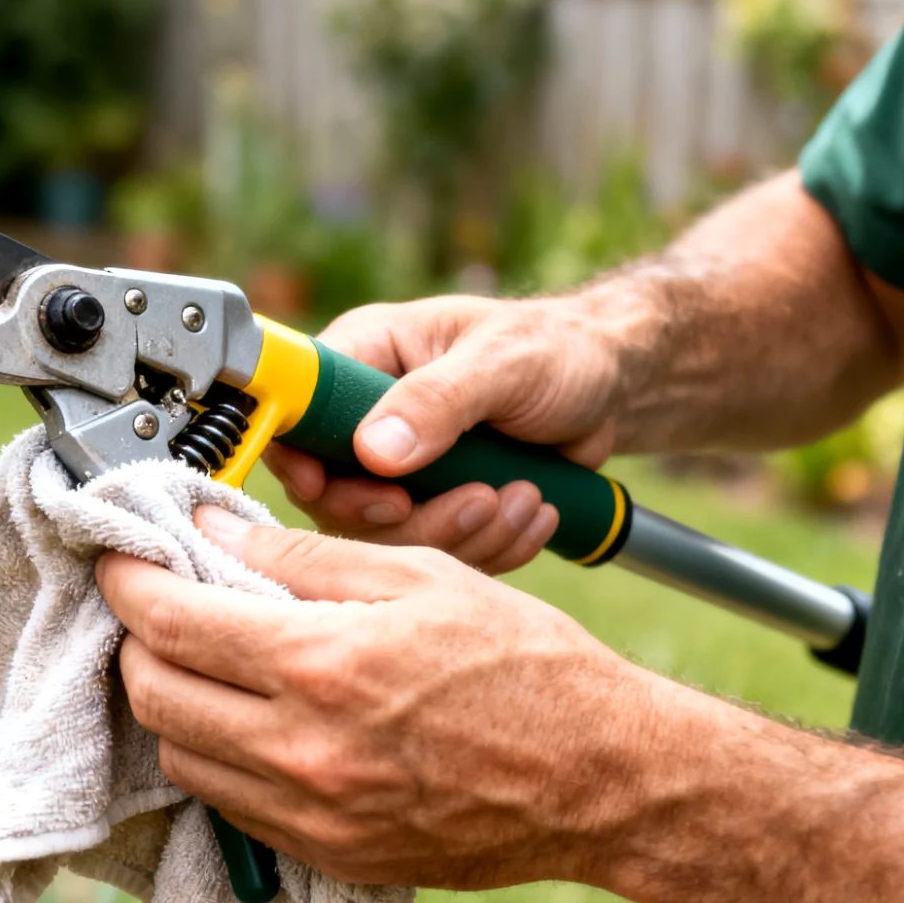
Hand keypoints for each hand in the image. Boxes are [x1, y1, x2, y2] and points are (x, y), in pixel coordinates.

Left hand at [95, 505, 671, 888]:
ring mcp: (311, 813)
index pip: (171, 620)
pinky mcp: (328, 853)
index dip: (128, 578)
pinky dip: (218, 754)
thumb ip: (306, 559)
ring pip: (181, 755)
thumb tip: (217, 534)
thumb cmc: (527, 665)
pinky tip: (253, 718)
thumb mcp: (424, 575)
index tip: (122, 555)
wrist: (598, 778)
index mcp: (323, 663)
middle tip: (161, 602)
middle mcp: (303, 749)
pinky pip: (230, 804)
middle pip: (153, 693)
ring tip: (210, 660)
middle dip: (138, 639)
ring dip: (173, 700)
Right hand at [264, 294, 622, 573]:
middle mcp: (365, 419)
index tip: (367, 497)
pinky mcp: (435, 508)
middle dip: (410, 519)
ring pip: (388, 540)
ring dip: (464, 535)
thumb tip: (373, 451)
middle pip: (336, 500)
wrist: (608, 386)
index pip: (295, 420)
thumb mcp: (501, 361)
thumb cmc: (553, 347)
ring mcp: (399, 470)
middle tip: (477, 502)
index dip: (309, 469)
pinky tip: (534, 513)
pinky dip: (491, 548)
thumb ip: (437, 401)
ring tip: (526, 498)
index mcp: (362, 359)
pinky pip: (437, 554)